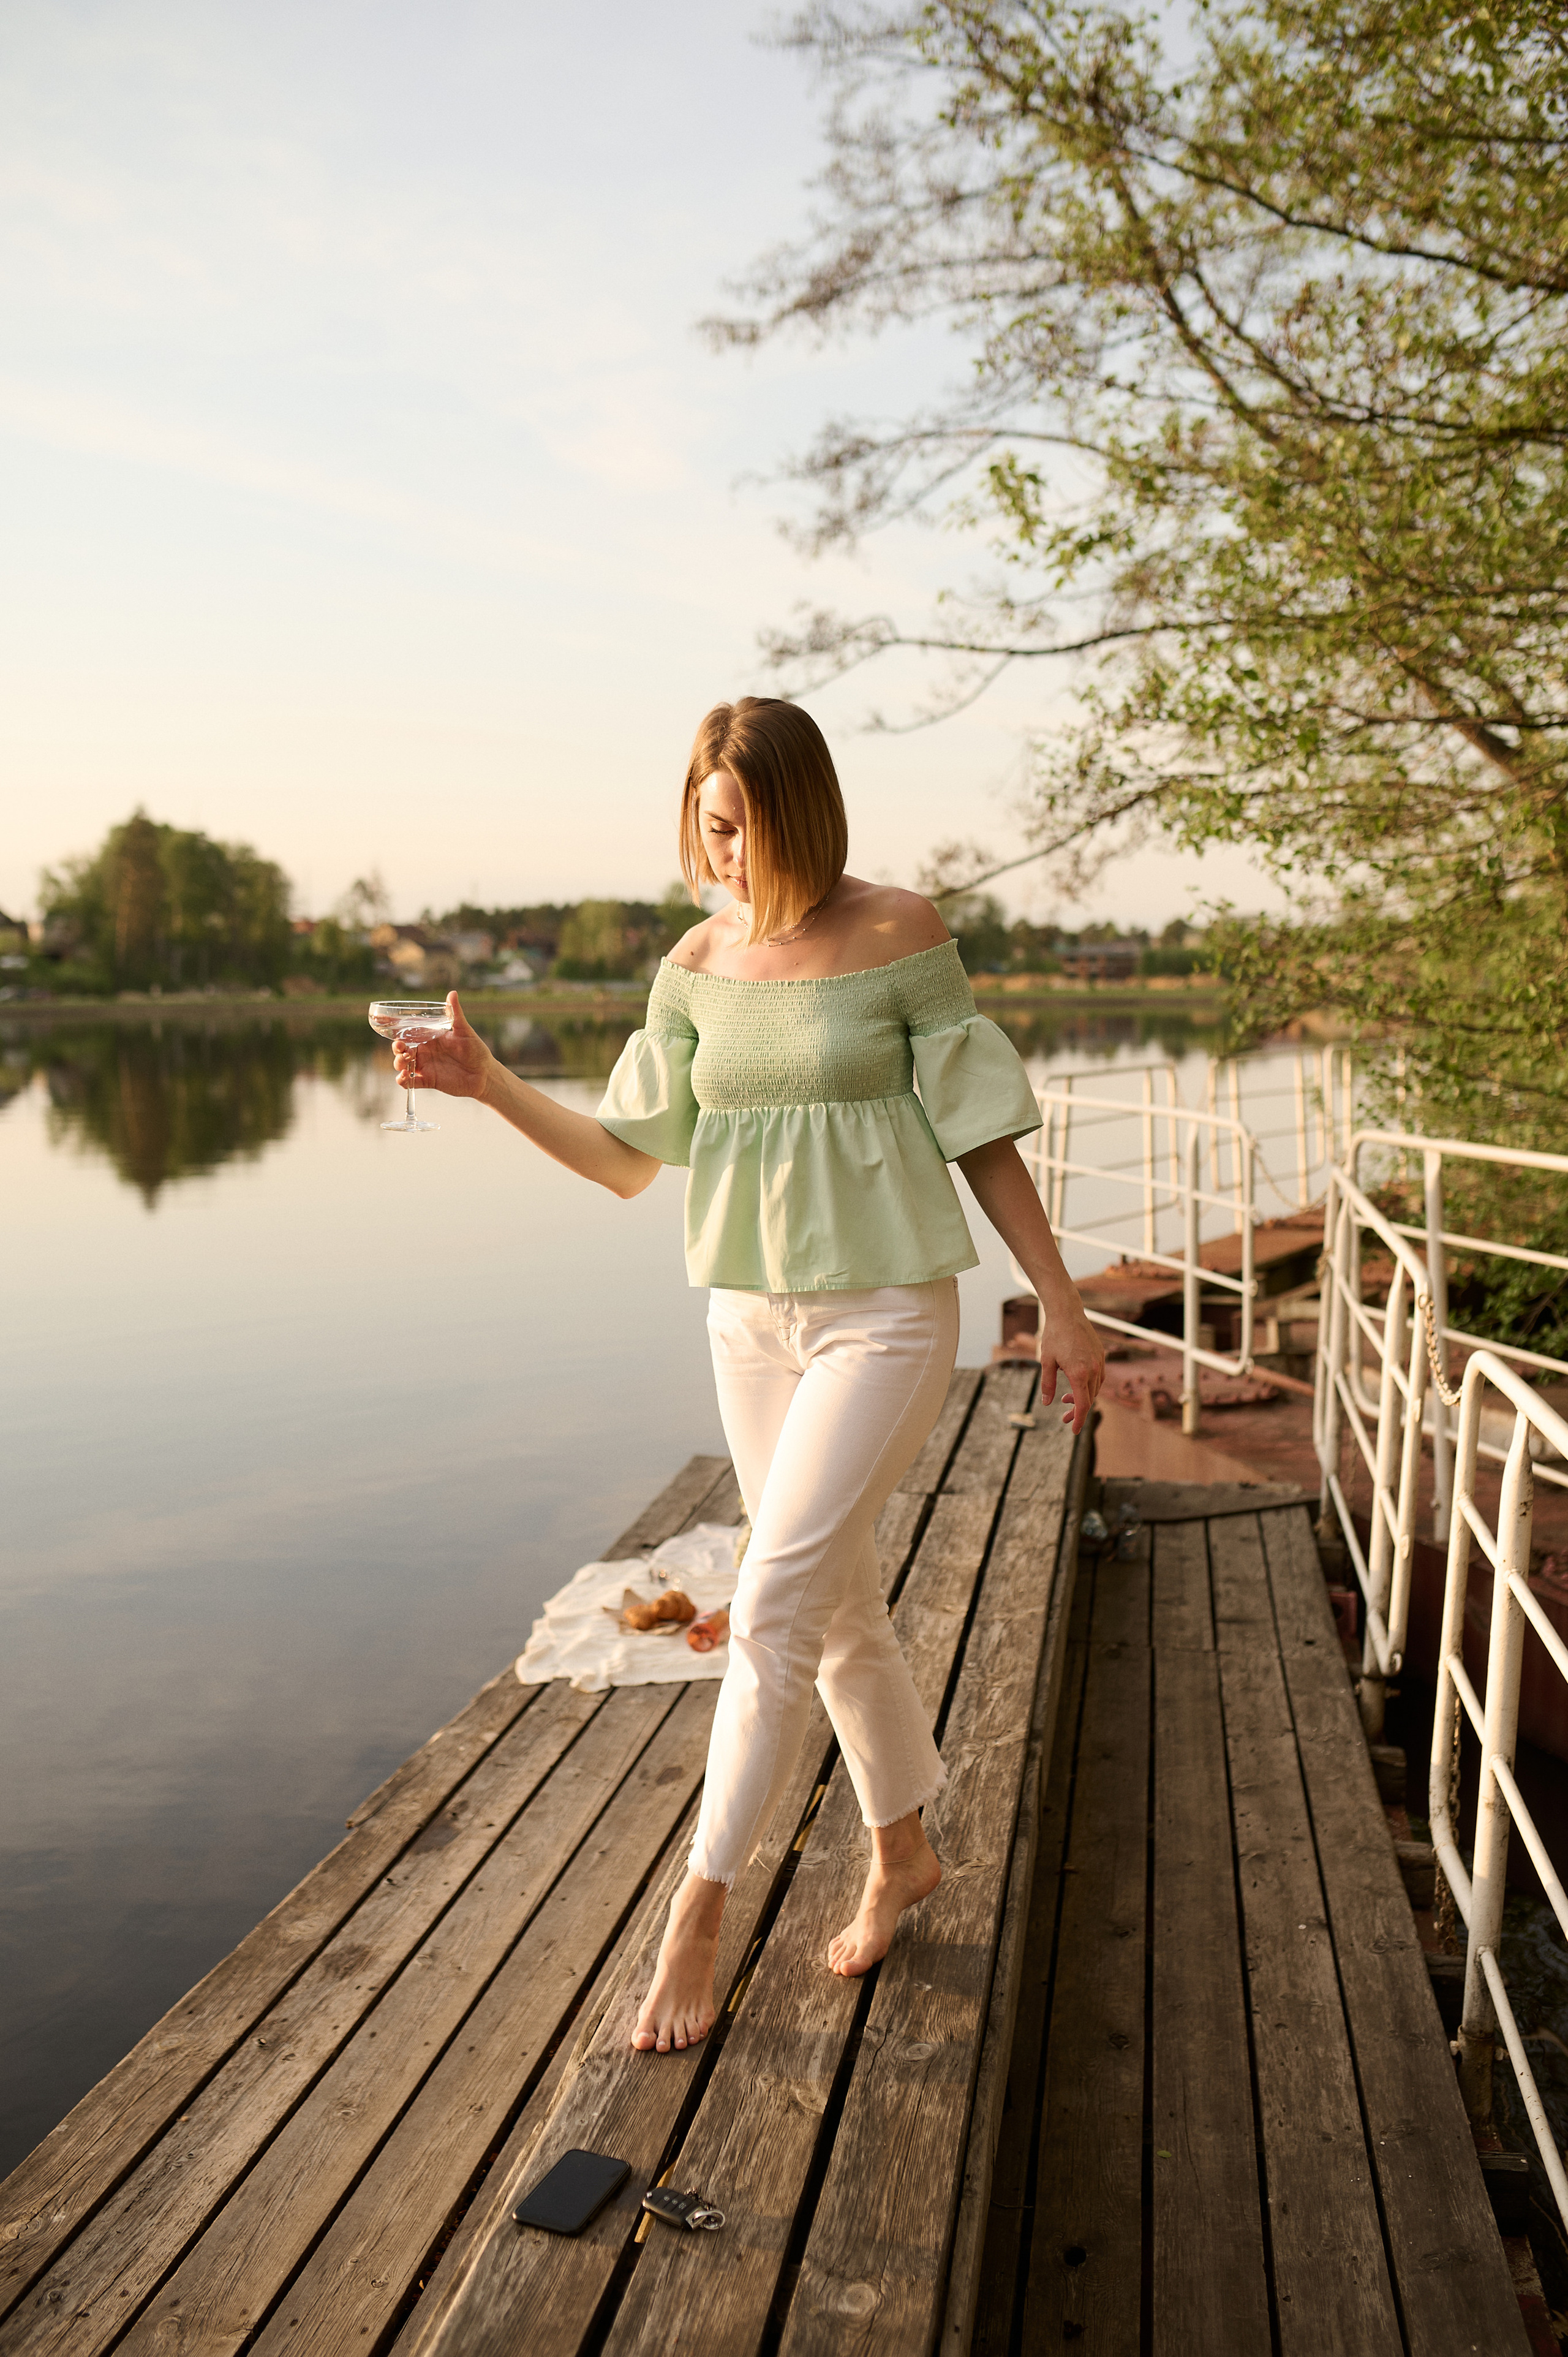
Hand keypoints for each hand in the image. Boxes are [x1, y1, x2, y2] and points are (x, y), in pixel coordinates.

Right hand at [391, 992, 493, 1099]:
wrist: (485, 1074)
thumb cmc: (476, 1050)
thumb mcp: (465, 1031)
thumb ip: (456, 1014)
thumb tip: (452, 993)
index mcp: (430, 1038)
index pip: (409, 1032)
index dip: (397, 1029)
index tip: (385, 1022)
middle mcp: (425, 1052)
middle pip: (402, 1049)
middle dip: (397, 1048)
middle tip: (402, 1047)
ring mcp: (426, 1066)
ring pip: (403, 1064)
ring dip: (399, 1062)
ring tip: (406, 1062)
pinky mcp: (428, 1081)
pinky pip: (410, 1082)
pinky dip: (403, 1081)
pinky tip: (404, 1077)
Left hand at [1039, 1297, 1105, 1436]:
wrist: (1067, 1313)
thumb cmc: (1054, 1336)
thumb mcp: (1046, 1361)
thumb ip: (1047, 1384)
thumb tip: (1046, 1403)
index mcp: (1078, 1373)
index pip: (1082, 1404)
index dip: (1078, 1419)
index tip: (1073, 1430)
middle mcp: (1092, 1369)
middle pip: (1089, 1399)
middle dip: (1077, 1411)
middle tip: (1064, 1417)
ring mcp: (1099, 1361)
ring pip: (1095, 1388)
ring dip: (1083, 1397)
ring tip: (1066, 1398)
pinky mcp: (1100, 1355)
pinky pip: (1099, 1377)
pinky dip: (1089, 1386)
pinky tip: (1077, 1384)